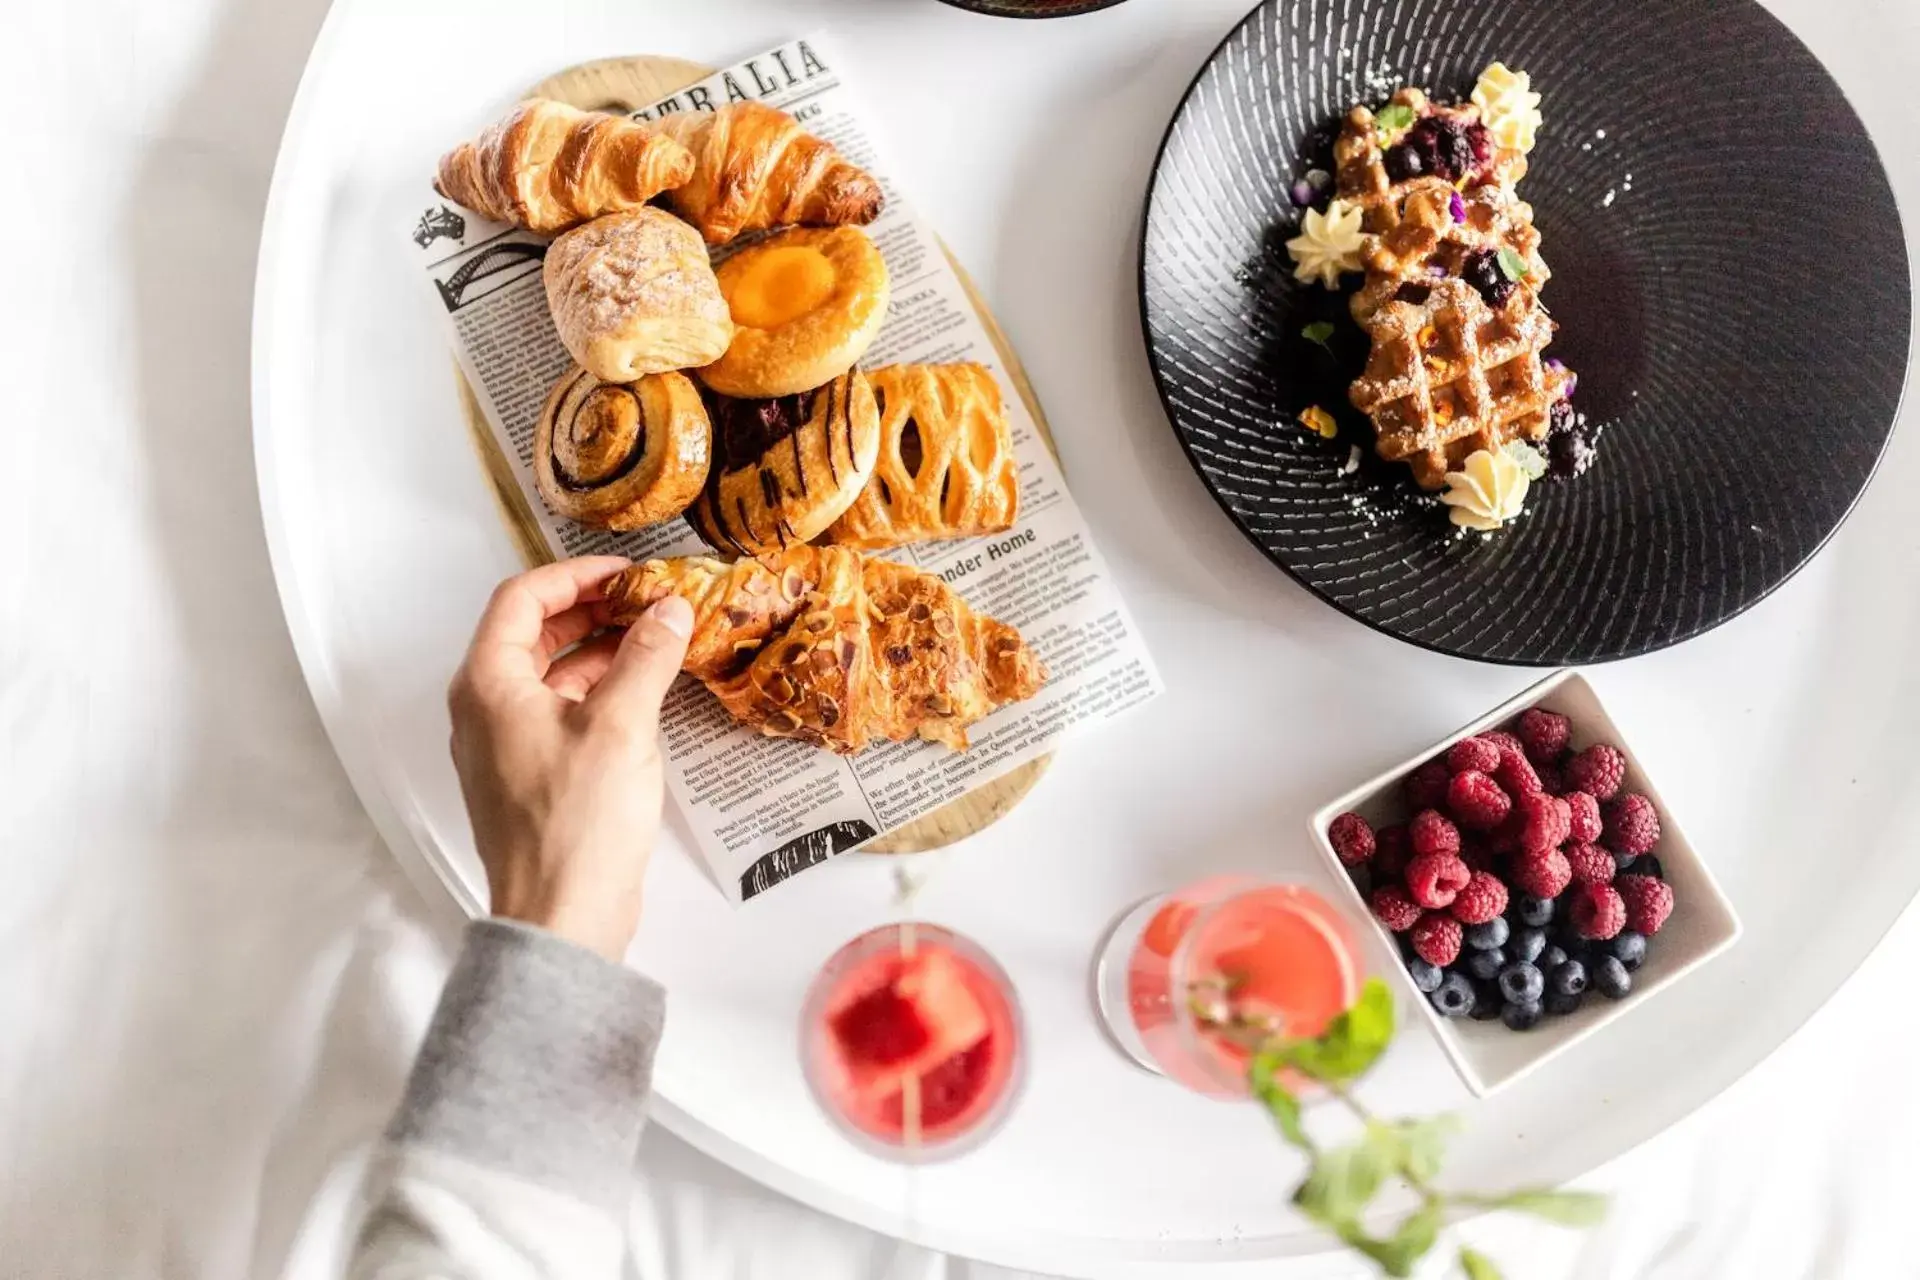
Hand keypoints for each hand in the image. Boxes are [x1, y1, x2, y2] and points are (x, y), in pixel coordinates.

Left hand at [446, 556, 693, 960]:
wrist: (561, 915)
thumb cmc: (577, 822)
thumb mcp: (622, 724)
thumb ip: (646, 656)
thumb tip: (669, 609)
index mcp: (488, 684)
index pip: (522, 599)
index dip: (576, 576)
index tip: (626, 574)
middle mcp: (483, 709)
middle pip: (531, 634)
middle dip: (590, 611)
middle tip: (645, 602)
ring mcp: (501, 746)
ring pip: (547, 676)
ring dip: (597, 652)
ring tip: (653, 641)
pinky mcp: (526, 777)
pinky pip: (556, 713)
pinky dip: (595, 692)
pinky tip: (639, 694)